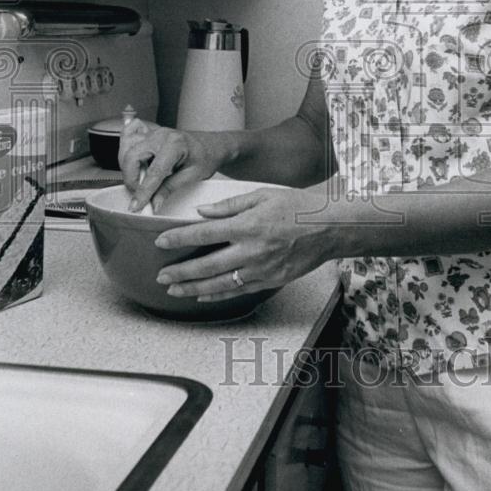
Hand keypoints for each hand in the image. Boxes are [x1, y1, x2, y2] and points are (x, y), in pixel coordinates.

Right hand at [118, 118, 228, 212]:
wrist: (213, 145)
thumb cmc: (207, 156)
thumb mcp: (192, 175)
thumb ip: (170, 188)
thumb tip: (153, 202)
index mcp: (175, 144)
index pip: (153, 171)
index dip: (143, 191)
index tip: (137, 205)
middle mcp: (161, 135)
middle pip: (132, 156)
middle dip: (131, 179)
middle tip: (139, 195)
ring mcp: (154, 133)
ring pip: (128, 149)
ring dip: (129, 168)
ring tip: (140, 182)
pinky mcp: (150, 136)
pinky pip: (130, 142)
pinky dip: (128, 155)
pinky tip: (136, 166)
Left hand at [154, 186, 332, 300]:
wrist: (329, 228)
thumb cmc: (298, 207)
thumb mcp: (262, 195)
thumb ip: (230, 205)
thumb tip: (202, 212)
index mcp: (247, 225)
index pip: (203, 234)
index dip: (178, 238)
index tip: (161, 241)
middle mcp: (251, 250)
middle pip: (206, 265)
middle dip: (180, 272)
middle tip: (161, 275)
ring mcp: (261, 270)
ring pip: (219, 284)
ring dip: (193, 288)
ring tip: (175, 290)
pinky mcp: (270, 281)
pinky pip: (239, 291)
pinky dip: (218, 295)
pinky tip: (203, 296)